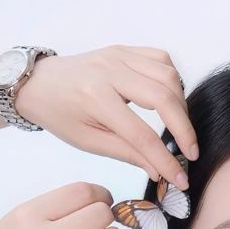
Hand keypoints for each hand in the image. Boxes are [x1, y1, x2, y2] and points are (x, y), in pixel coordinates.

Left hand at [14, 45, 198, 184]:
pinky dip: (173, 80)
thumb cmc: (59, 114)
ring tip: (180, 128)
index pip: (142, 134)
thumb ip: (126, 154)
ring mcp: (119, 56)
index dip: (165, 159)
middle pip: (163, 98)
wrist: (38, 82)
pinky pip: (161, 59)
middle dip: (184, 129)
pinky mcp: (124, 50)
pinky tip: (171, 100)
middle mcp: (110, 71)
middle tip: (191, 153)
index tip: (180, 178)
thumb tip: (159, 171)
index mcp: (95, 98)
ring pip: (168, 75)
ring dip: (181, 105)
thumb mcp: (88, 141)